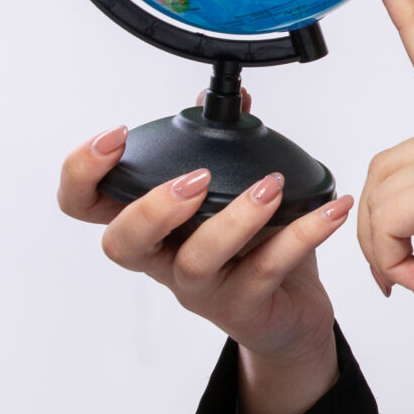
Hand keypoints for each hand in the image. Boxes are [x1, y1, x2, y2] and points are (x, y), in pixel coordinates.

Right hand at [58, 99, 354, 413]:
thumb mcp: (232, 191)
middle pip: (122, 244)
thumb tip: (233, 98)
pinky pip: (269, 269)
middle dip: (151, 207)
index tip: (115, 136)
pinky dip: (303, 233)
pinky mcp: (245, 308)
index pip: (82, 205)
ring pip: (199, 259)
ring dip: (235, 218)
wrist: (288, 315)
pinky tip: (330, 208)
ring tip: (271, 185)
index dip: (82, 173)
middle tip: (195, 177)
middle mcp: (164, 260)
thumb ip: (226, 144)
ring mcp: (201, 289)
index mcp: (149, 226)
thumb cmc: (251, 248)